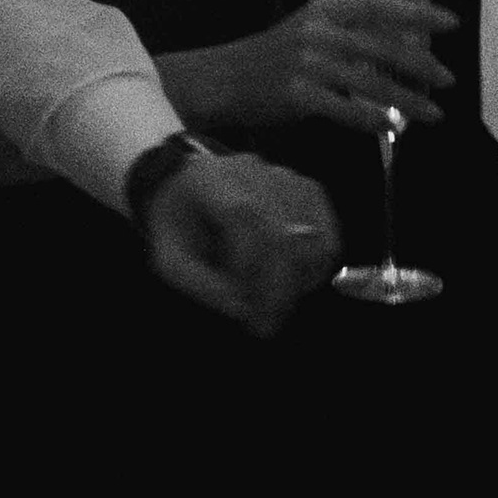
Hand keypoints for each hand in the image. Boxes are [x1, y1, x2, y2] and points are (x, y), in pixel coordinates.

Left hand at [142, 151, 339, 336]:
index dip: (249, 270)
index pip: (245, 220)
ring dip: (298, 283)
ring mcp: (286, 179)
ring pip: (312, 238)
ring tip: (275, 305)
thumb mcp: (169, 259)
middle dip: (277, 290)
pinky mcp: (307, 192)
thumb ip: (201, 284)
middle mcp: (254, 172)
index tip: (245, 313)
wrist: (187, 188)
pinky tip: (293, 283)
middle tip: (265, 325)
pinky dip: (317, 267)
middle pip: (284, 234)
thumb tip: (244, 308)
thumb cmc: (178, 225)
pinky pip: (327, 234)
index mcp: (211, 181)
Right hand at [167, 0, 455, 137]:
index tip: (451, 22)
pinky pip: (345, 108)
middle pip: (380, 45)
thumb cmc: (273, 57)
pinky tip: (391, 128)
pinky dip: (372, 119)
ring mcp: (305, 62)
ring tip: (435, 114)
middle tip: (449, 79)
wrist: (222, 79)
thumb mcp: (309, 31)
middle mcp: (316, 30)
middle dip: (420, 64)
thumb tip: (404, 50)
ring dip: (407, 99)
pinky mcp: (296, 93)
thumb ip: (349, 35)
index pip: (377, 4)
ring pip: (369, 81)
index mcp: (322, 8)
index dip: (416, 10)